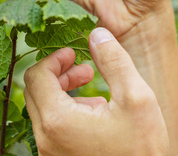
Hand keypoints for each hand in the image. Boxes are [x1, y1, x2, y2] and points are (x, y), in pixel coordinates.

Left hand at [24, 27, 168, 155]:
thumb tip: (97, 33)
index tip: (73, 53)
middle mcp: (46, 138)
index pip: (36, 76)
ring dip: (62, 92)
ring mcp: (49, 152)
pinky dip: (65, 112)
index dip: (53, 58)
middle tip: (82, 67)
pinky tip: (95, 113)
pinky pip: (51, 128)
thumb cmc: (142, 151)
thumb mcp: (136, 98)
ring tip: (92, 87)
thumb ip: (114, 61)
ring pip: (42, 110)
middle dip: (58, 73)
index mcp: (58, 120)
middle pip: (34, 91)